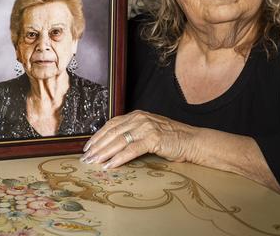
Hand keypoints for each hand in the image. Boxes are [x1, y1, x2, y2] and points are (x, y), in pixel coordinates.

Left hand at [81, 110, 198, 168]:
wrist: (193, 141)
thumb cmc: (171, 139)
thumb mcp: (149, 131)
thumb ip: (133, 134)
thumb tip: (113, 146)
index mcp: (136, 115)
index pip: (111, 124)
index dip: (98, 136)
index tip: (88, 147)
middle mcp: (139, 118)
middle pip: (111, 132)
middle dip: (97, 146)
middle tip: (86, 158)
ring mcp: (146, 127)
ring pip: (118, 140)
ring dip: (104, 152)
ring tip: (94, 162)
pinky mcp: (153, 138)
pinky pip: (131, 149)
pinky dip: (118, 158)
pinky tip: (110, 165)